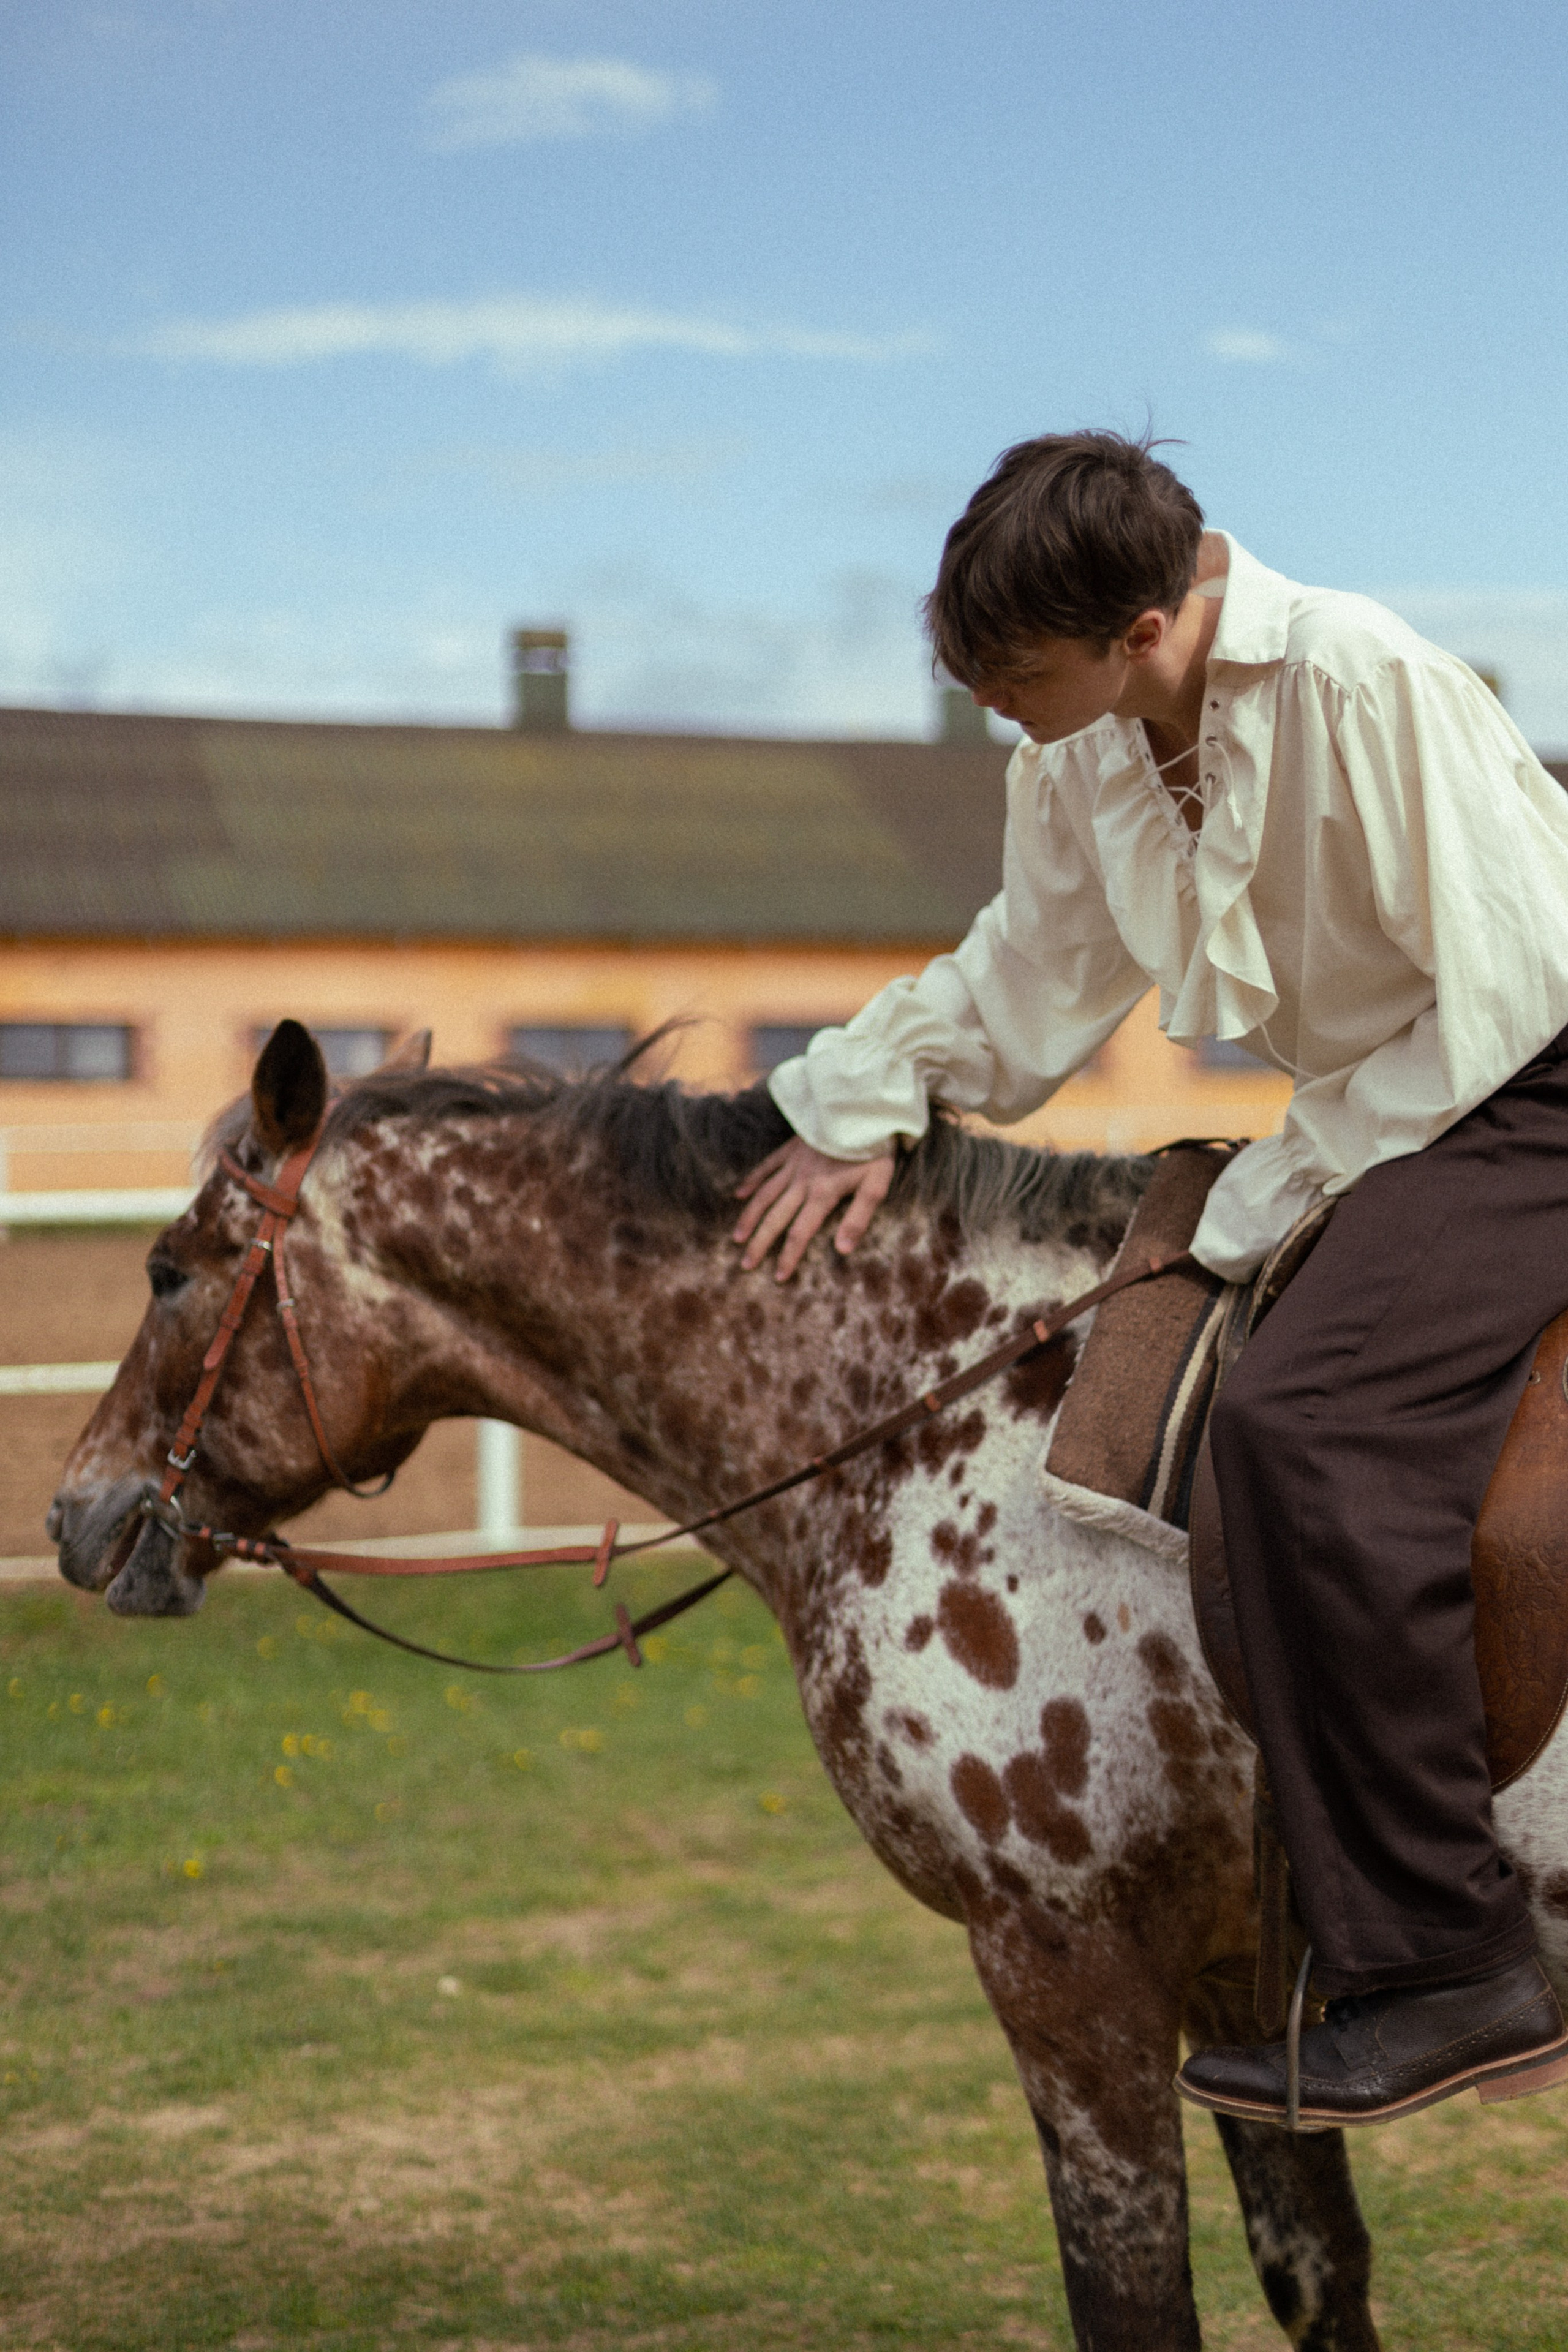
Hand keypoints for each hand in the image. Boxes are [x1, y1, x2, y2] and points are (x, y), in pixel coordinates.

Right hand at [732, 1136, 895, 1280]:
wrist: (862, 1108)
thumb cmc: (874, 1150)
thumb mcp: (877, 1185)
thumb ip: (859, 1218)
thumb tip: (843, 1250)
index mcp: (823, 1194)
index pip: (801, 1233)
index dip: (789, 1257)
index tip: (778, 1277)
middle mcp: (802, 1182)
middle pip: (776, 1218)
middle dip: (760, 1243)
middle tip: (745, 1265)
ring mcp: (794, 1164)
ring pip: (765, 1194)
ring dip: (750, 1217)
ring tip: (737, 1237)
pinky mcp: (791, 1148)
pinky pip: (766, 1166)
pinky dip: (752, 1181)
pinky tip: (739, 1194)